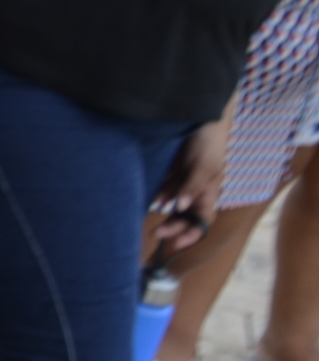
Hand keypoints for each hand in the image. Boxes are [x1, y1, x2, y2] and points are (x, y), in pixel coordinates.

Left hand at [152, 119, 227, 248]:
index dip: (192, 233)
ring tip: (150, 222)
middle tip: (156, 232)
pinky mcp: (172, 173)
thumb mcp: (203, 165)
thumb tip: (180, 206)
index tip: (177, 243)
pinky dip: (157, 197)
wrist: (199, 118)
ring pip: (173, 206)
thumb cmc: (209, 142)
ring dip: (163, 215)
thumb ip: (193, 186)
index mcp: (210, 193)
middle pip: (185, 216)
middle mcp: (197, 191)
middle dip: (173, 227)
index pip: (202, 220)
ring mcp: (183, 182)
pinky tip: (150, 199)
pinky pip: (164, 190)